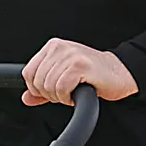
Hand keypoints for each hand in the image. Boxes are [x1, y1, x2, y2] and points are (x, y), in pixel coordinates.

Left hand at [21, 38, 135, 106]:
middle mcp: (60, 48)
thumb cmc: (93, 75)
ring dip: (61, 97)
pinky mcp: (80, 65)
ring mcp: (70, 55)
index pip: (28, 72)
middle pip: (37, 81)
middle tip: (66, 92)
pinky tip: (77, 92)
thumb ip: (43, 88)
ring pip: (49, 86)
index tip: (51, 92)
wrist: (119, 73)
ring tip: (73, 91)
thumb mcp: (62, 77)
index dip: (37, 88)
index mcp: (53, 47)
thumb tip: (26, 98)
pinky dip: (67, 97)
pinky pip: (61, 89)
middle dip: (50, 94)